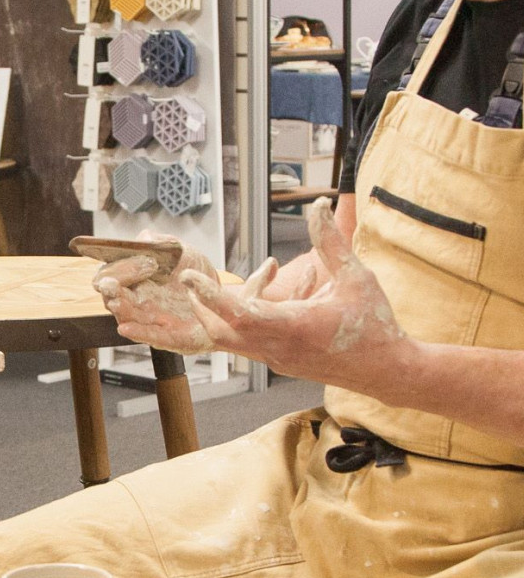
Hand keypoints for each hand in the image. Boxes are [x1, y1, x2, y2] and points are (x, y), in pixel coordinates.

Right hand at [94, 234, 219, 353]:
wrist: (220, 299)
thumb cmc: (196, 276)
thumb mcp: (182, 252)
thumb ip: (162, 242)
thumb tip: (144, 239)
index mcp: (134, 279)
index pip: (111, 273)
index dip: (118, 268)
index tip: (137, 262)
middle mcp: (135, 300)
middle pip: (111, 296)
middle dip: (109, 288)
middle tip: (111, 283)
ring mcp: (148, 319)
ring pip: (125, 316)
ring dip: (119, 308)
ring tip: (116, 300)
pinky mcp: (166, 336)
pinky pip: (147, 336)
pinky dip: (135, 332)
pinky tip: (125, 328)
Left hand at [179, 199, 407, 389]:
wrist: (388, 372)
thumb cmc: (376, 324)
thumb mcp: (357, 277)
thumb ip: (331, 242)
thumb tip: (319, 205)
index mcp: (293, 326)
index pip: (238, 313)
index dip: (210, 295)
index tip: (187, 279)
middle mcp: (278, 347)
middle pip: (220, 331)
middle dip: (202, 307)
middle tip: (191, 284)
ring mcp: (277, 359)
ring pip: (234, 337)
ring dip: (229, 310)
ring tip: (245, 279)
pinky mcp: (282, 362)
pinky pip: (253, 340)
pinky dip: (253, 317)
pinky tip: (284, 290)